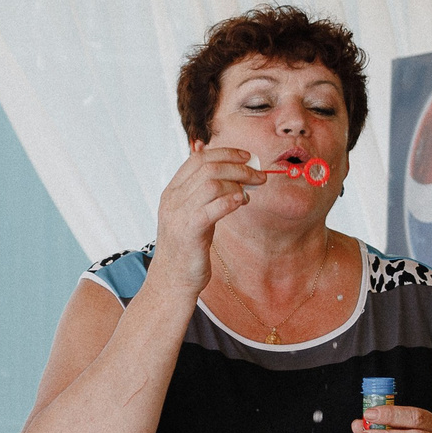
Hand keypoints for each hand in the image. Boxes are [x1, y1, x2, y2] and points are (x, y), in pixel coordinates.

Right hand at [149, 145, 263, 291]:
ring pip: (211, 184)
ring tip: (251, 191)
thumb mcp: (192, 214)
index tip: (247, 157)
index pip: (198, 159)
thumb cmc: (187, 247)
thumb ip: (206, 194)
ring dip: (238, 183)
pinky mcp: (189, 232)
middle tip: (258, 174)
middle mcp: (173, 199)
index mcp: (172, 191)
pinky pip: (212, 209)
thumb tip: (233, 174)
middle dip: (238, 167)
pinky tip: (241, 202)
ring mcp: (178, 215)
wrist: (172, 279)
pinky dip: (230, 201)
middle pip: (208, 168)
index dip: (225, 153)